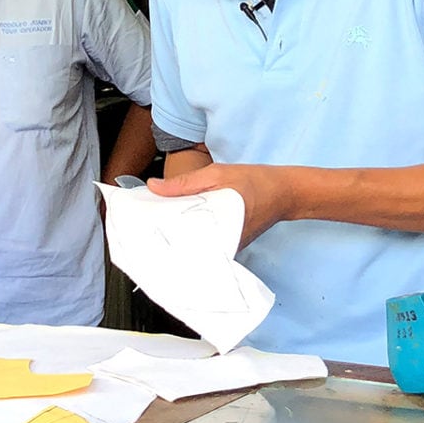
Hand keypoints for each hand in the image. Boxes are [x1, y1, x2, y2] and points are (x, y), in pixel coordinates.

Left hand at [146, 163, 291, 248]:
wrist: (285, 192)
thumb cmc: (255, 182)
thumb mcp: (218, 174)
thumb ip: (185, 182)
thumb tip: (153, 187)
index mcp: (217, 230)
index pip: (179, 242)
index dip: (157, 237)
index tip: (138, 232)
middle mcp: (221, 246)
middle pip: (183, 245)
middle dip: (163, 238)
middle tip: (141, 229)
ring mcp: (226, 248)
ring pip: (192, 244)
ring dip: (176, 235)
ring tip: (154, 225)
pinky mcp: (228, 245)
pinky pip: (203, 241)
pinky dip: (190, 232)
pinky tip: (178, 221)